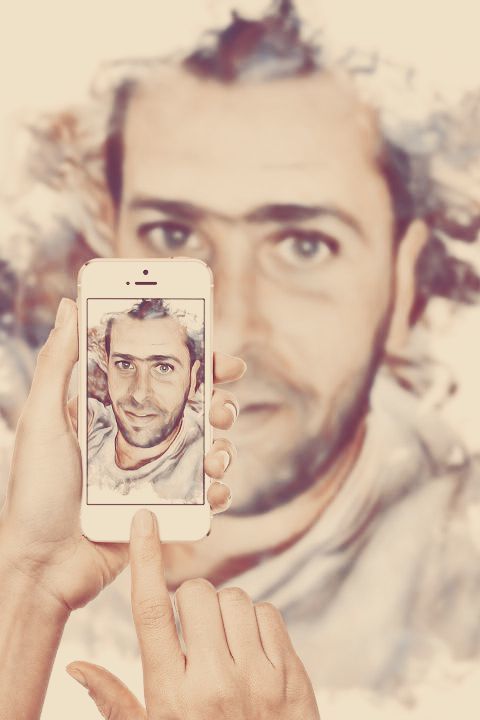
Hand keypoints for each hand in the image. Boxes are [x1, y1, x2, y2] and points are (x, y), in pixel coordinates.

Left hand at [0, 297, 244, 611]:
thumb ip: (57, 362)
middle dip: (219, 404)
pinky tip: (214, 491)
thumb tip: (70, 305)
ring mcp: (155, 475)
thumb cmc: (35, 491)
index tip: (218, 354)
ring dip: (223, 447)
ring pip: (206, 450)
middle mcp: (139, 440)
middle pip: (194, 411)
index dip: (194, 364)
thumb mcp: (41, 419)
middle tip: (222, 407)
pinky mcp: (166, 510)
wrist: (42, 565)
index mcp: (113, 412)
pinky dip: (218, 492)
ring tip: (216, 455)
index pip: (161, 377)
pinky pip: (204, 497)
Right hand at [67, 510, 320, 719]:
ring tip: (223, 643)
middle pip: (197, 594)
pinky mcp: (291, 676)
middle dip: (192, 598)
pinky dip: (256, 621)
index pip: (150, 612)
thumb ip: (115, 701)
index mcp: (170, 695)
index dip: (145, 560)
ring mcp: (257, 678)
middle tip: (194, 628)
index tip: (145, 521)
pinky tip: (251, 650)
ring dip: (225, 609)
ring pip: (236, 598)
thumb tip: (77, 665)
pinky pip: (269, 614)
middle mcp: (213, 682)